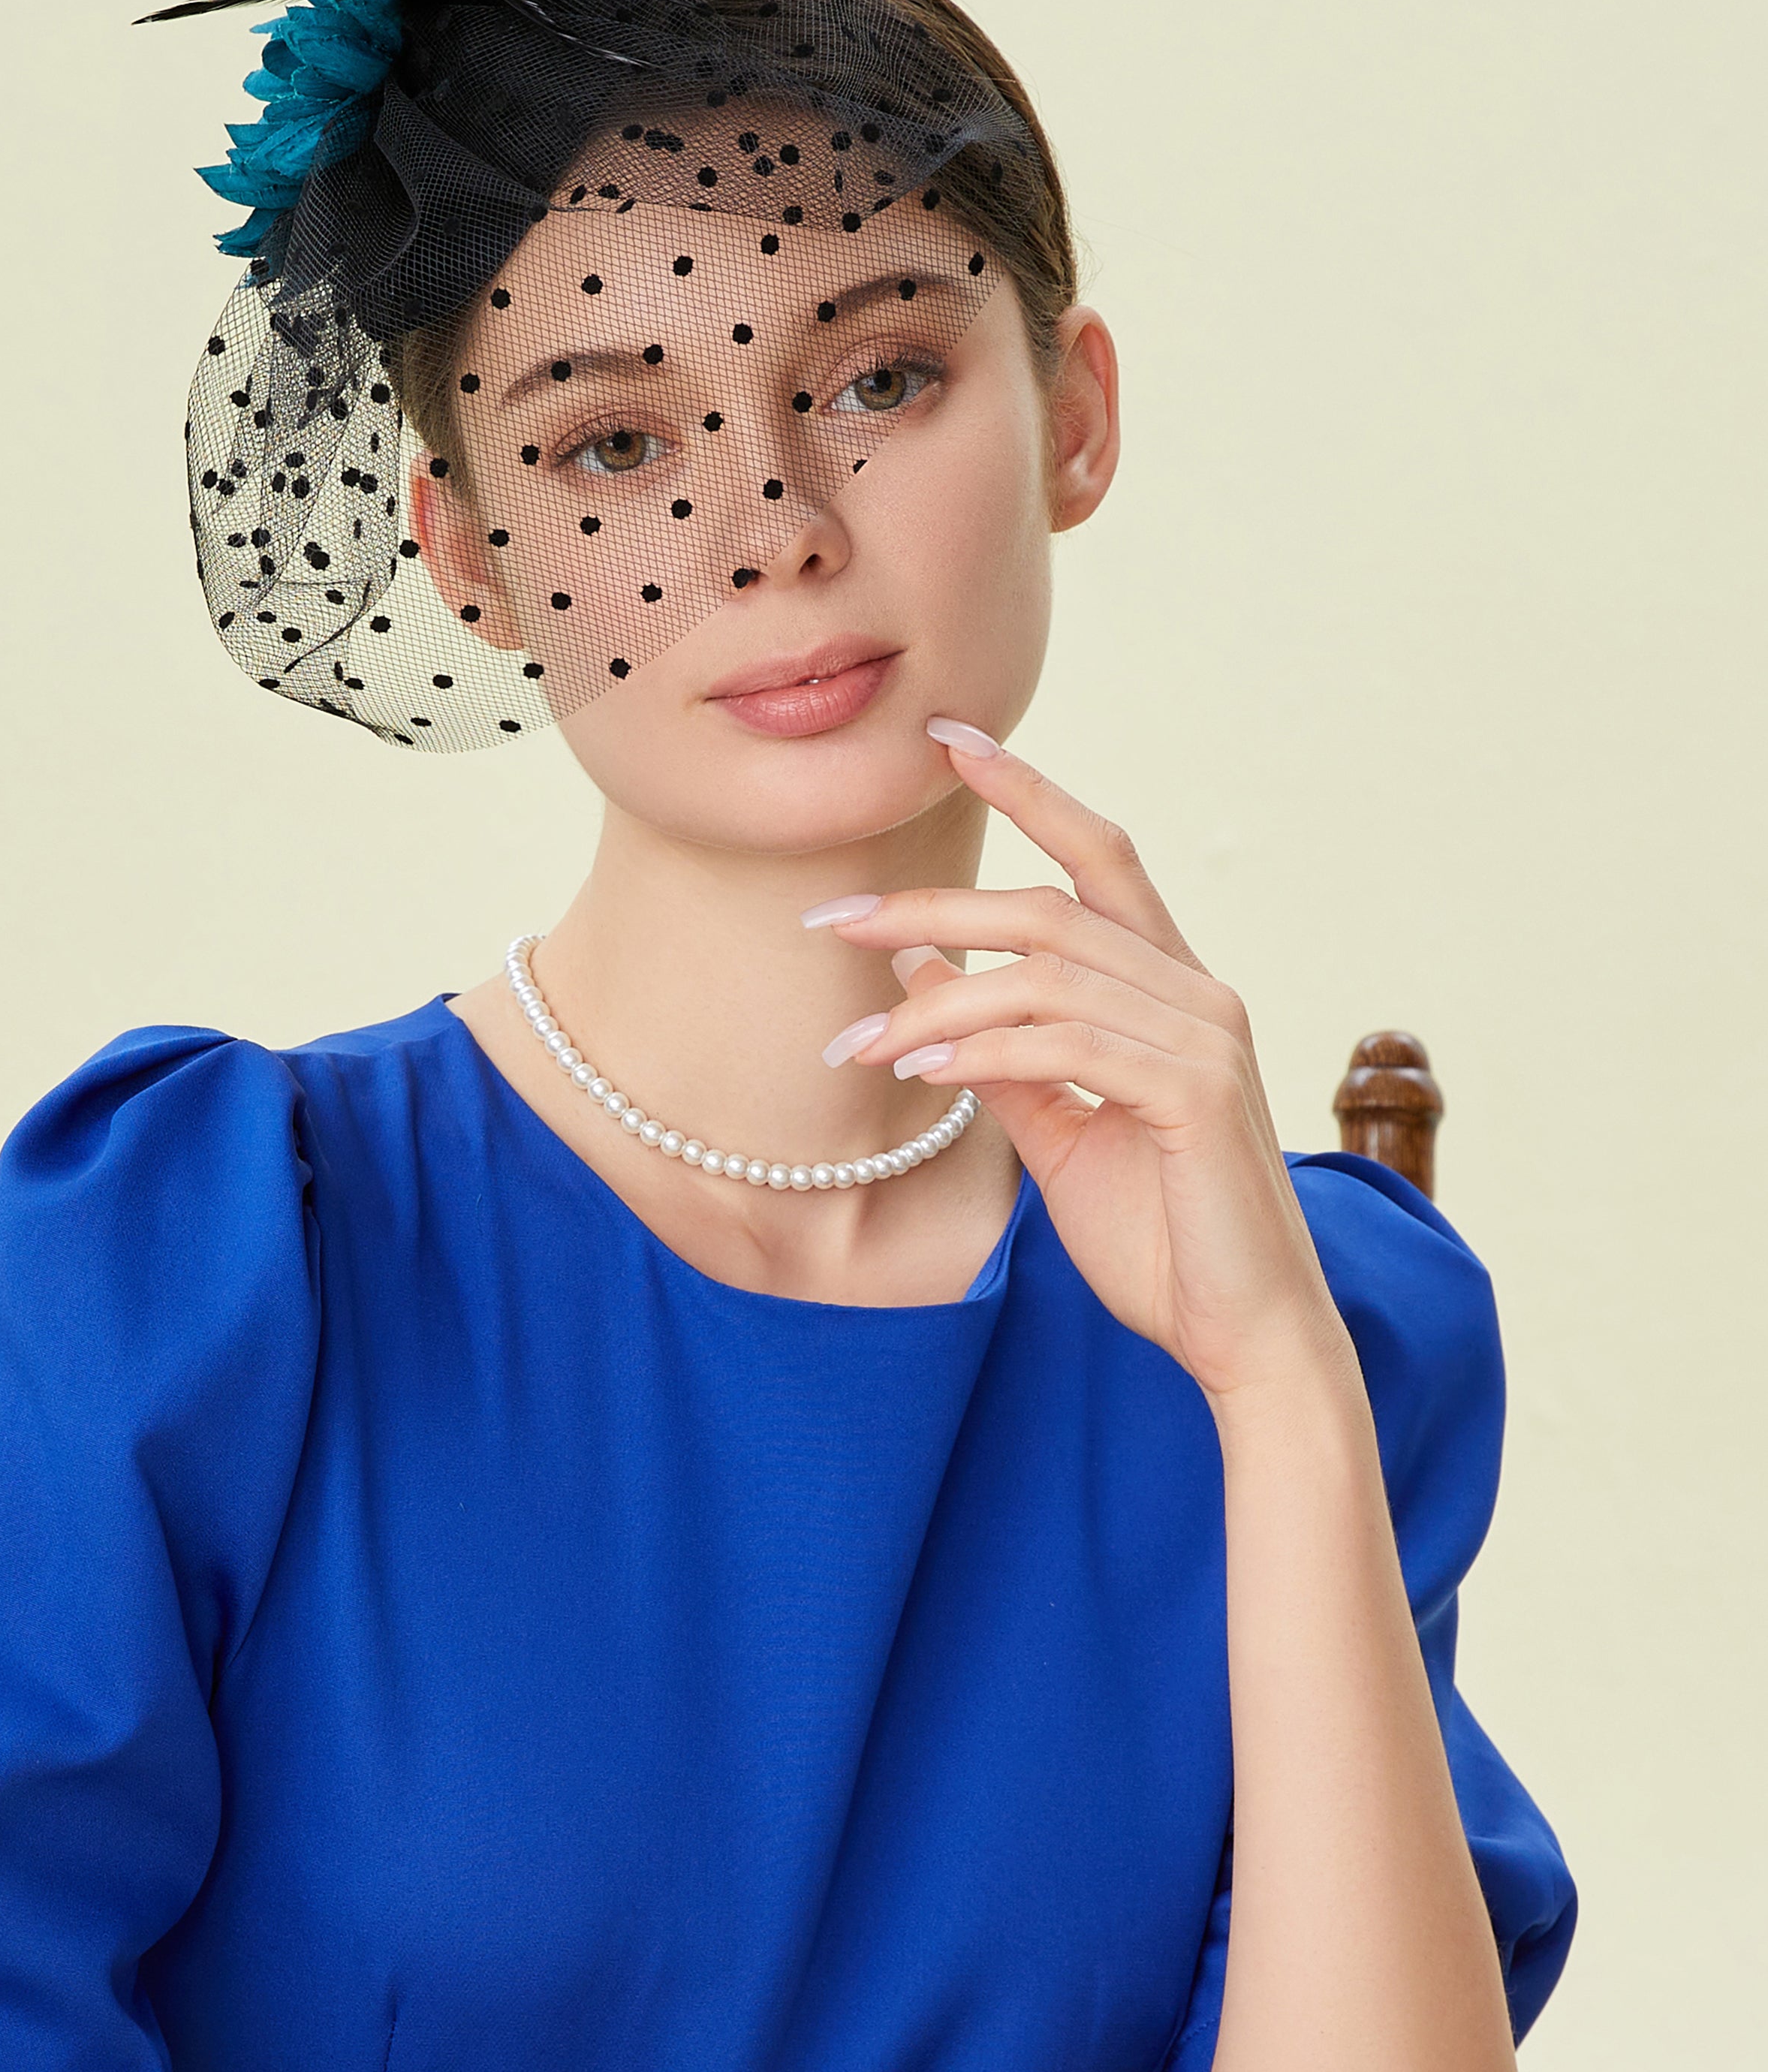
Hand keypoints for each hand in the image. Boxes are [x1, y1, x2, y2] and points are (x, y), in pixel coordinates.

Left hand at [815, 739, 1348, 1404]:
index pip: (1097, 857)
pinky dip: (984, 1052)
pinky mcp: (1197, 1093)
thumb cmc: (1157, 1237)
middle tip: (831, 922)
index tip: (946, 737)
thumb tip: (921, 973)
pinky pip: (1067, 1046)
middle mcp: (1197, 993)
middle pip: (1048, 909)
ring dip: (937, 1004)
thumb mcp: (1059, 1132)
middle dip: (932, 905)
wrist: (1239, 1334)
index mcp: (1170, 989)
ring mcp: (1204, 1038)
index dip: (1029, 788)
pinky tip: (922, 1074)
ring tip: (860, 1047)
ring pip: (1046, 975)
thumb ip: (1001, 1052)